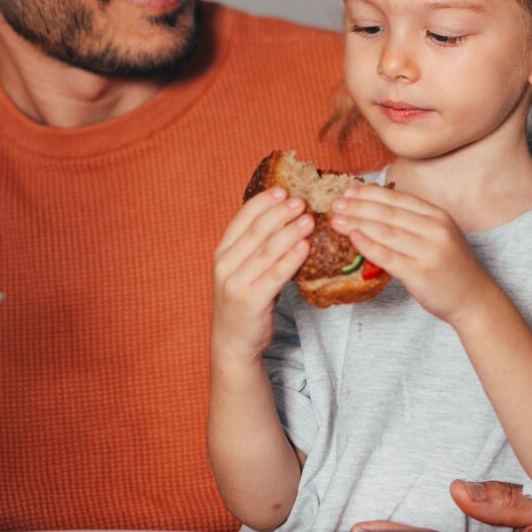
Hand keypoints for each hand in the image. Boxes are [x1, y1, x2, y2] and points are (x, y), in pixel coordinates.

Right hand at [210, 188, 311, 364]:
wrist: (232, 340)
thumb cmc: (244, 299)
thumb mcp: (242, 269)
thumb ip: (257, 247)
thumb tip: (287, 217)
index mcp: (222, 252)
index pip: (242, 218)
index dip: (263, 202)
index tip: (283, 191)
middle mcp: (225, 265)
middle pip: (256, 231)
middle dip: (281, 213)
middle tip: (302, 202)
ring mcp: (236, 283)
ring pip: (267, 250)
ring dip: (290, 232)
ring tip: (309, 220)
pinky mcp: (251, 301)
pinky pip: (275, 275)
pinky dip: (291, 259)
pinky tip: (305, 247)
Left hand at [329, 186, 497, 325]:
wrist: (474, 298)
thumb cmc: (450, 266)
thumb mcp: (438, 234)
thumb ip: (412, 221)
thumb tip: (373, 206)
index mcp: (438, 216)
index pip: (398, 198)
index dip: (370, 193)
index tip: (348, 191)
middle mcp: (435, 230)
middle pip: (388, 213)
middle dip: (358, 206)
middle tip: (335, 204)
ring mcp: (428, 251)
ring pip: (385, 232)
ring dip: (357, 223)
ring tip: (336, 220)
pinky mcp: (420, 273)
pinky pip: (388, 256)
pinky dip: (368, 245)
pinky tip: (353, 238)